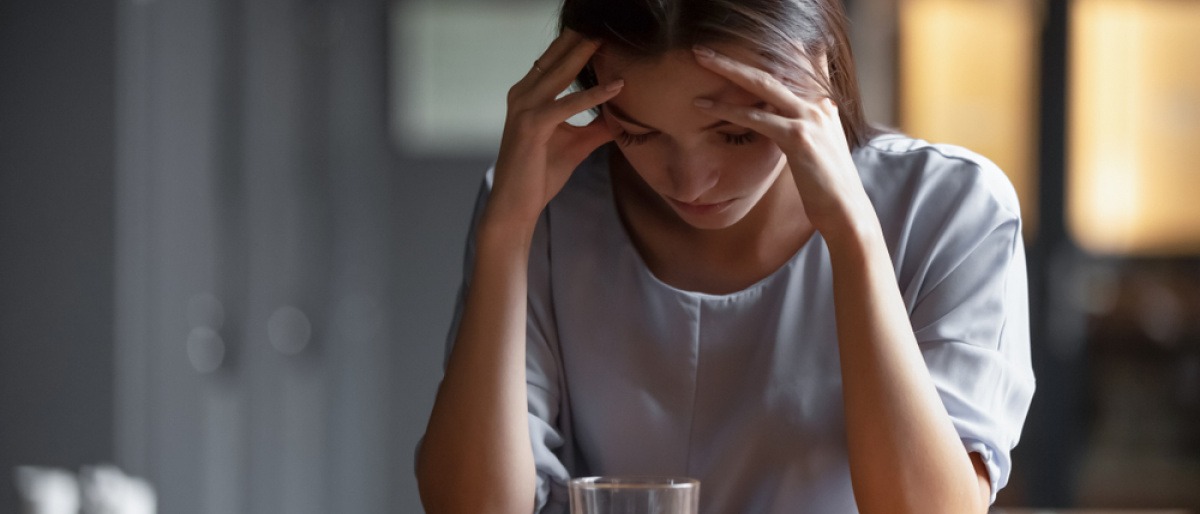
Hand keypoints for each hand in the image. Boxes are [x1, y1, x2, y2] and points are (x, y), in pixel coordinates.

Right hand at [487, 30, 624, 226]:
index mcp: (528, 94)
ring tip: (610, 37)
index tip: (602, 29)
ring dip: (587, 54)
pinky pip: (567, 105)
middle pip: (557, 57)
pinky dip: (593, 95)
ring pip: (561, 73)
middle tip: (607, 21)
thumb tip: (625, 115)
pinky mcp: (532, 126)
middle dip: (582, 38)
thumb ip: (598, 125)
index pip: (555, 59)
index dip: (577, 43)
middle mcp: (522, 94)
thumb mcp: (577, 144)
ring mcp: (524, 108)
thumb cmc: (540, 174)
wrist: (516, 205)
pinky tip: (616, 87)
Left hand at [690, 45, 872, 239]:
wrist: (845, 209)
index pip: (796, 63)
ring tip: (699, 60)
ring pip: (761, 84)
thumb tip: (779, 120)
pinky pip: (756, 117)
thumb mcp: (817, 146)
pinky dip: (728, 109)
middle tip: (703, 50)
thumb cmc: (825, 184)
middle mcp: (818, 103)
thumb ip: (802, 126)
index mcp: (822, 103)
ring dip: (727, 70)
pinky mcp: (798, 137)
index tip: (737, 46)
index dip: (770, 50)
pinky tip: (704, 105)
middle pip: (771, 69)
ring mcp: (810, 118)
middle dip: (734, 58)